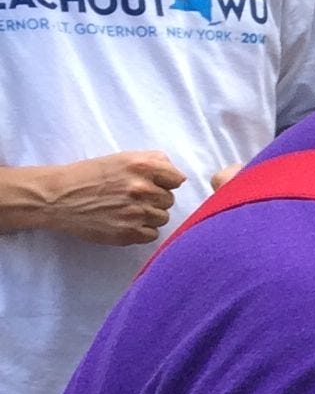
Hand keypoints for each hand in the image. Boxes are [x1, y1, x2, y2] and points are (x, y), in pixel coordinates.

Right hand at [27, 149, 184, 242]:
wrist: (59, 198)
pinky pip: (152, 234)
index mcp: (142, 166)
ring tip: (126, 209)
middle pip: (169, 200)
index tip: (152, 184)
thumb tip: (177, 176)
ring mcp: (136, 213)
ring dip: (149, 216)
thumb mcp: (121, 158)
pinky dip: (141, 230)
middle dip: (155, 199)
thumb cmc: (89, 176)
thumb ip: (153, 162)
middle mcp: (142, 189)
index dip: (165, 182)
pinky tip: (124, 222)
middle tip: (132, 197)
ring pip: (162, 218)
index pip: (177, 179)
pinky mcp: (128, 233)